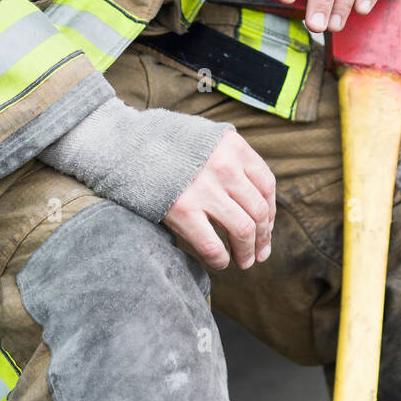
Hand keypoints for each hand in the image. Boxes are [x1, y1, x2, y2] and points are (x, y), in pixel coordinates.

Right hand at [161, 128, 275, 271]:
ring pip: (243, 230)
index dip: (271, 211)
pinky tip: (220, 262)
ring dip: (247, 252)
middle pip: (259, 210)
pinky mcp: (183, 210)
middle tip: (260, 253)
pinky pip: (213, 246)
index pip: (267, 184)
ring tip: (244, 261)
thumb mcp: (208, 139)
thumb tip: (256, 200)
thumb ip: (232, 159)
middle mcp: (224, 166)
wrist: (129, 144)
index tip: (266, 227)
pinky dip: (221, 259)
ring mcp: (204, 189)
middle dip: (263, 238)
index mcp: (233, 146)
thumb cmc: (170, 145)